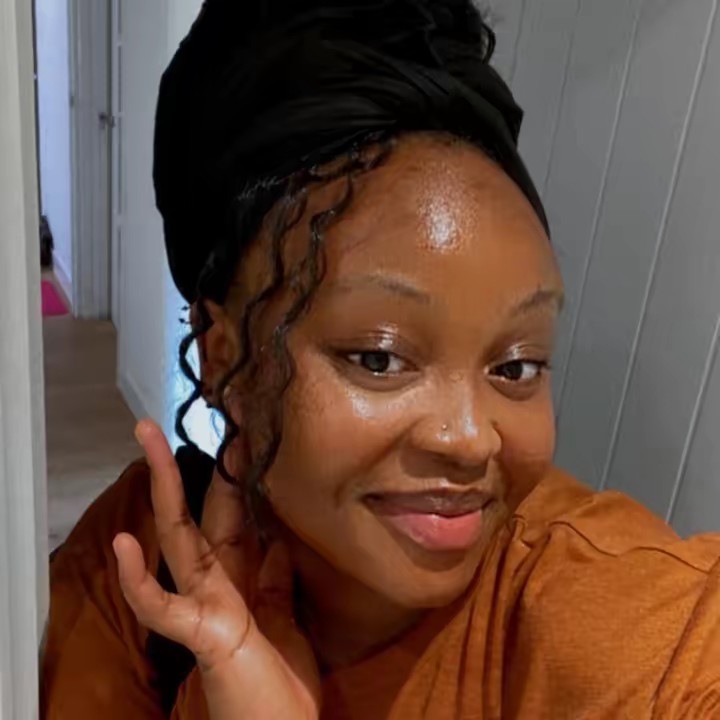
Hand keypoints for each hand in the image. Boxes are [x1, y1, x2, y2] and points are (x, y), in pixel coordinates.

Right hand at [112, 420, 319, 719]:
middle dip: (196, 464)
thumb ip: (275, 576)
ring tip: (150, 444)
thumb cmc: (280, 678)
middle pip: (200, 510)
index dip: (236, 472)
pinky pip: (162, 607)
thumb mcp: (283, 615)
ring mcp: (204, 604)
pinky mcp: (200, 634)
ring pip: (177, 539)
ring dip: (164, 492)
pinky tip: (126, 547)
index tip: (243, 432)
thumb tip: (278, 537)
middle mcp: (216, 582)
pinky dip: (139, 580)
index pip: (232, 511)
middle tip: (194, 416)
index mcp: (239, 575)